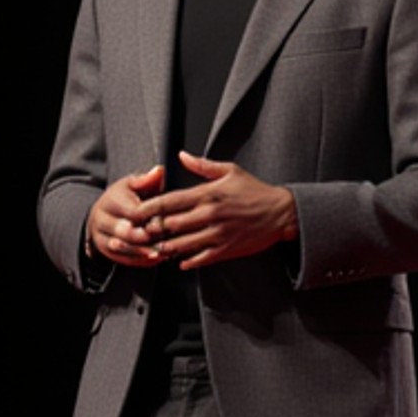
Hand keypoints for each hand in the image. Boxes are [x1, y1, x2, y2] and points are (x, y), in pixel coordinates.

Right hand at [86, 164, 171, 266]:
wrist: (103, 213)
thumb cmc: (124, 197)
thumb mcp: (132, 184)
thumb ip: (146, 180)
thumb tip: (159, 171)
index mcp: (110, 201)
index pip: (132, 212)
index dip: (150, 218)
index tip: (168, 221)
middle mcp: (101, 220)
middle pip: (125, 233)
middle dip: (146, 238)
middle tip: (167, 241)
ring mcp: (101, 237)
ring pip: (123, 249)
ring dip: (145, 252)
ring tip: (165, 253)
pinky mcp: (105, 251)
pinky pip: (122, 259)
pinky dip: (140, 261)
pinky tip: (157, 259)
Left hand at [150, 153, 297, 270]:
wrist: (281, 212)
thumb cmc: (254, 190)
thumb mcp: (230, 171)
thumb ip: (202, 165)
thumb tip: (181, 155)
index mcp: (208, 194)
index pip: (170, 201)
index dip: (149, 208)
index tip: (136, 212)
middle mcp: (210, 214)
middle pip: (171, 225)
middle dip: (153, 230)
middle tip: (140, 233)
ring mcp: (218, 233)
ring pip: (182, 244)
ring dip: (166, 247)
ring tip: (155, 248)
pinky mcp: (227, 249)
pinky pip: (201, 259)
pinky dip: (187, 261)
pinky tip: (179, 260)